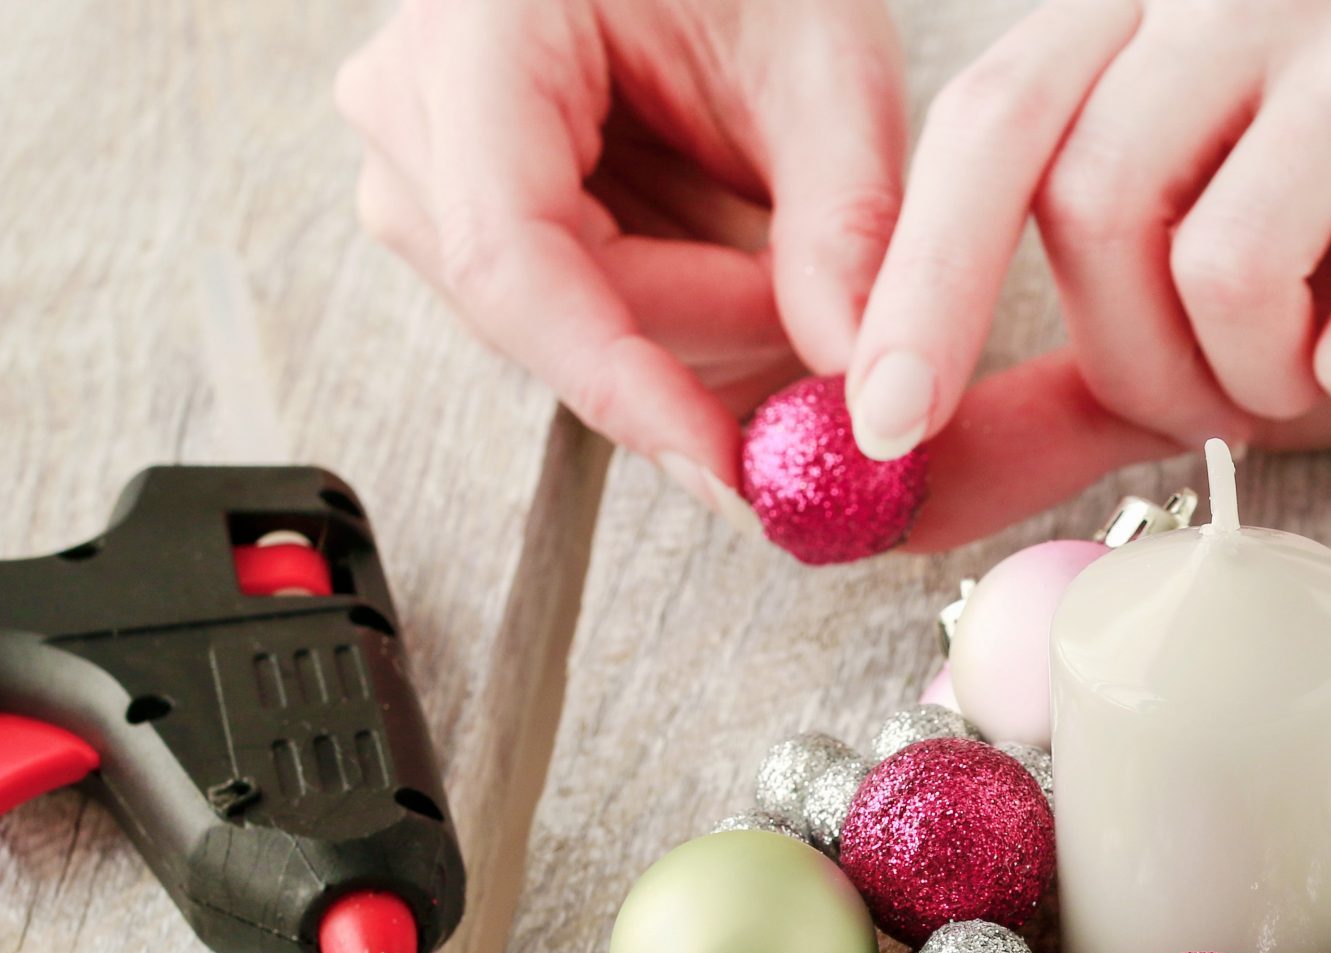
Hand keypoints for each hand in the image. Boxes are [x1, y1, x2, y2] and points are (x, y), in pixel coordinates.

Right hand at [336, 0, 906, 521]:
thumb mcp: (830, 65)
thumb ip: (847, 224)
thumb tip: (857, 384)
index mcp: (478, 26)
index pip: (513, 260)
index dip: (622, 385)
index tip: (727, 469)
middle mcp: (412, 98)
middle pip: (543, 311)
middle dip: (702, 342)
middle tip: (826, 320)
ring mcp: (419, 158)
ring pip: (556, 332)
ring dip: (695, 332)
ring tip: (789, 263)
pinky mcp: (459, 205)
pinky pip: (565, 314)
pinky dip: (671, 316)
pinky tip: (737, 263)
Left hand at [845, 0, 1330, 492]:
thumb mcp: (1180, 342)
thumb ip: (1039, 399)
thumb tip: (890, 489)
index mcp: (1144, 23)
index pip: (992, 121)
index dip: (916, 276)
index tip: (883, 422)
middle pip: (1098, 203)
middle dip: (1146, 363)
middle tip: (1228, 399)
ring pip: (1226, 268)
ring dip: (1268, 385)